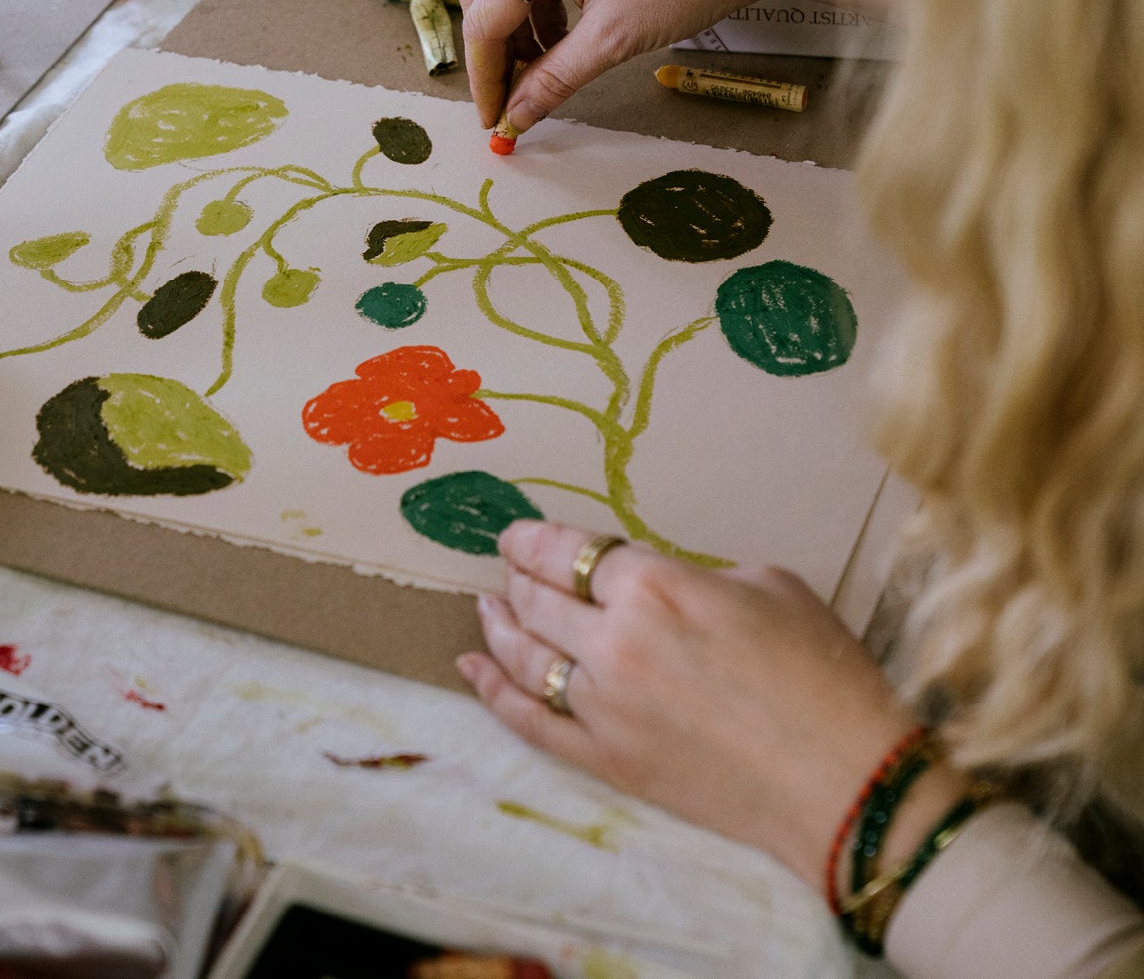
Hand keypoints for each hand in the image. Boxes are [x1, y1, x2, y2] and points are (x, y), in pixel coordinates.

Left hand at [456, 518, 947, 886]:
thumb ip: (697, 575)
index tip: (516, 535)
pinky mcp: (607, 760)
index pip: (569, 551)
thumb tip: (660, 583)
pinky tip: (470, 667)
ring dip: (497, 625)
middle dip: (519, 577)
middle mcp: (615, 642)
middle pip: (539, 599)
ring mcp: (604, 706)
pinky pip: (529, 720)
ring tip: (486, 606)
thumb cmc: (827, 678)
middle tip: (510, 569)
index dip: (534, 539)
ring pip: (523, 655)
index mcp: (656, 588)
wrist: (850, 786)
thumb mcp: (771, 588)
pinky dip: (491, 691)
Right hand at [457, 0, 776, 135]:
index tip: (492, 117)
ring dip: (517, 33)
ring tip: (542, 73)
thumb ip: (555, 80)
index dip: (485, 75)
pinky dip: (539, 10)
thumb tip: (516, 116)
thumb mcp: (616, 39)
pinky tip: (563, 40)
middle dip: (494, 53)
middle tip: (509, 100)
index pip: (484, 17)